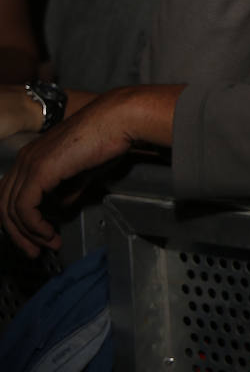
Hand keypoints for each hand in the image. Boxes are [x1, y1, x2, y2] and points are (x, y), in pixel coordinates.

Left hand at [0, 85, 179, 255]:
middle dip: (18, 233)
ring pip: (10, 209)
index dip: (21, 220)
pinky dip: (33, 225)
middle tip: (34, 250)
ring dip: (27, 233)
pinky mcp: (39, 171)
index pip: (12, 194)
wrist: (116, 121)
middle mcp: (25, 159)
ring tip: (45, 245)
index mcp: (33, 156)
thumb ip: (70, 188)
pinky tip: (47, 232)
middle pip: (4, 204)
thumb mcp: (85, 170)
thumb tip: (63, 205)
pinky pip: (24, 207)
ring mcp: (29, 164)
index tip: (39, 237)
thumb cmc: (107, 138)